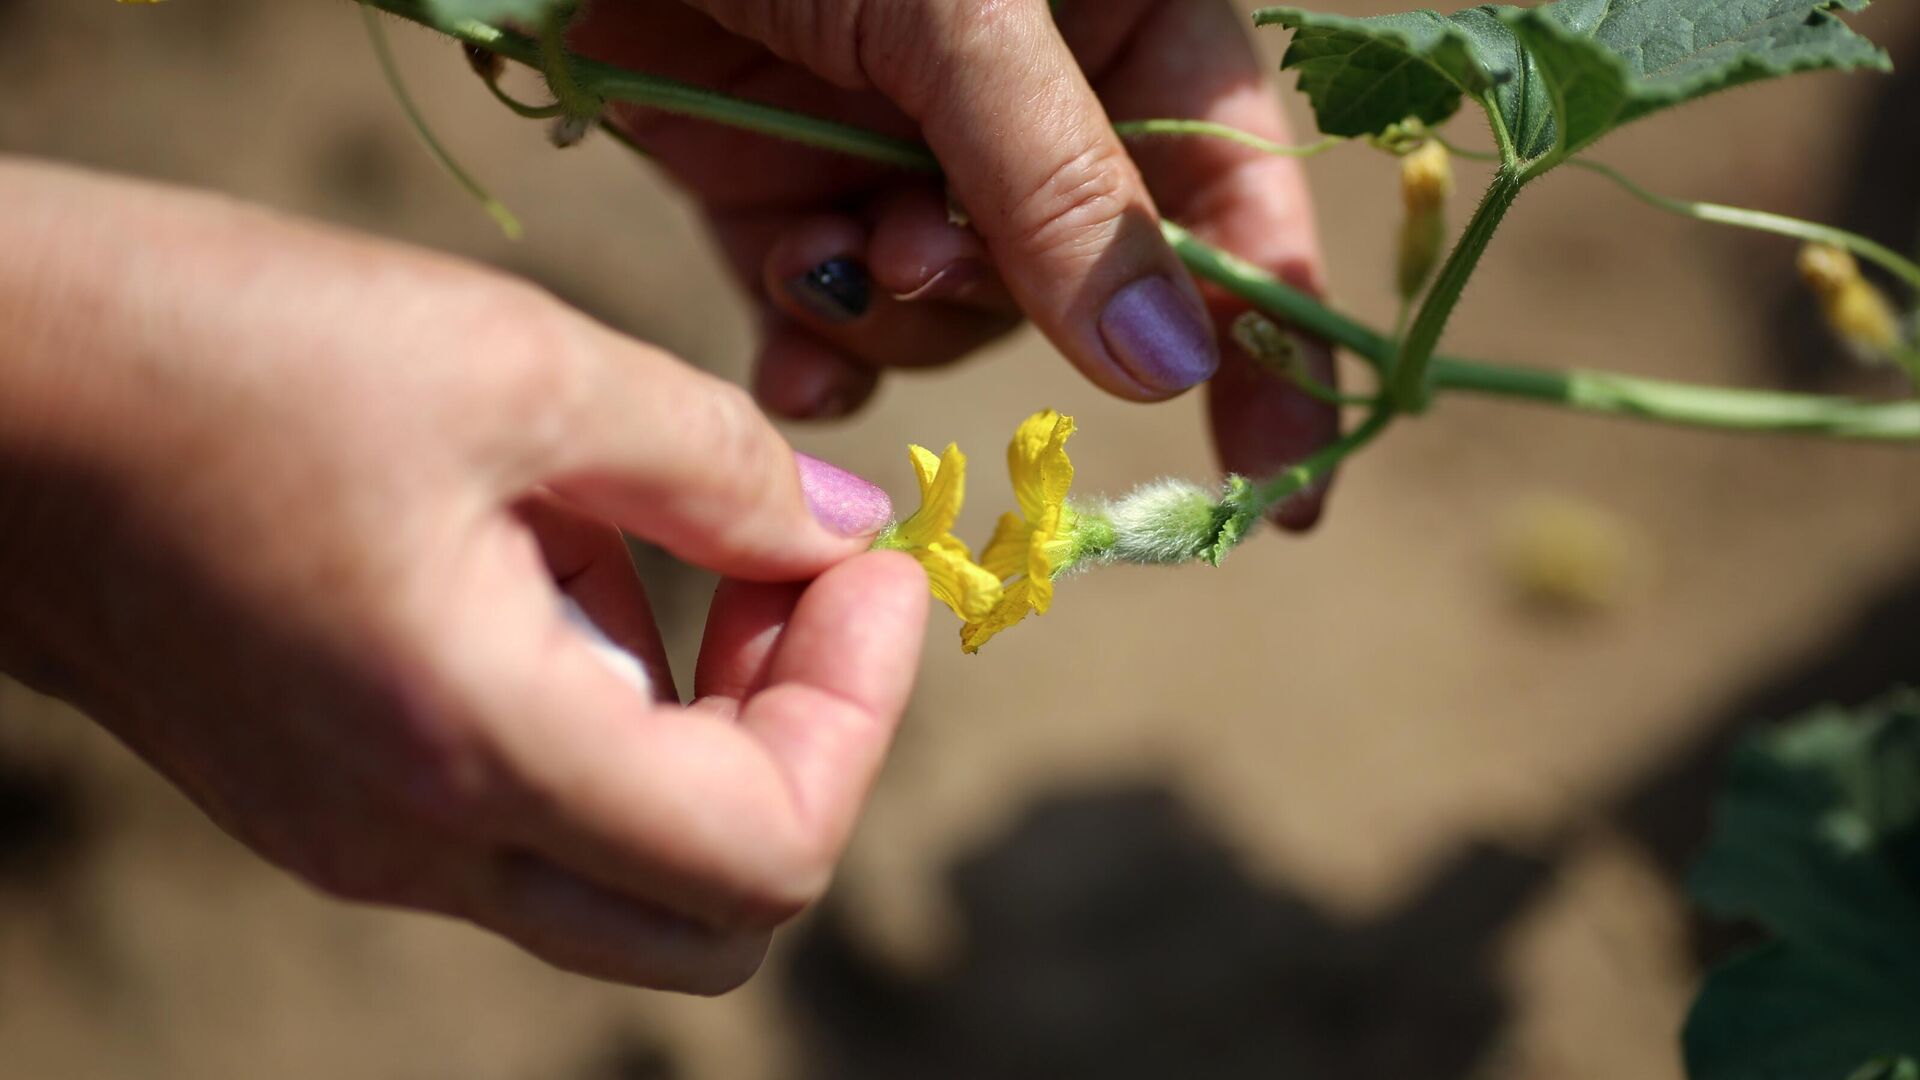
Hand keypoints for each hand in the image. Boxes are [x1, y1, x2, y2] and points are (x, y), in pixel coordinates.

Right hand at [0, 160, 926, 992]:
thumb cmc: (215, 347)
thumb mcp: (516, 363)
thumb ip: (716, 465)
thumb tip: (846, 531)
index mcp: (472, 749)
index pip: (768, 854)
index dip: (864, 708)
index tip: (870, 566)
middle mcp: (417, 843)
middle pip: (713, 914)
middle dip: (803, 744)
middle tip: (794, 576)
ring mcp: (368, 839)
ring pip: (625, 862)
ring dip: (706, 714)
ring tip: (661, 524)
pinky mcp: (335, 798)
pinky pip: (528, 802)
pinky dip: (605, 702)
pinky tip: (559, 546)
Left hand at [574, 0, 1339, 527]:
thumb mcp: (958, 7)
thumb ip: (1060, 179)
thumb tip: (1175, 364)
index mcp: (1124, 26)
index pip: (1233, 199)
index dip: (1273, 342)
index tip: (1291, 481)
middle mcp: (1028, 112)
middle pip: (1081, 291)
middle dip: (1003, 298)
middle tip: (917, 250)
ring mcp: (904, 166)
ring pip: (951, 327)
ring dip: (890, 311)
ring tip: (824, 234)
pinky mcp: (787, 206)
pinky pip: (837, 335)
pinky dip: (812, 346)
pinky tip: (783, 325)